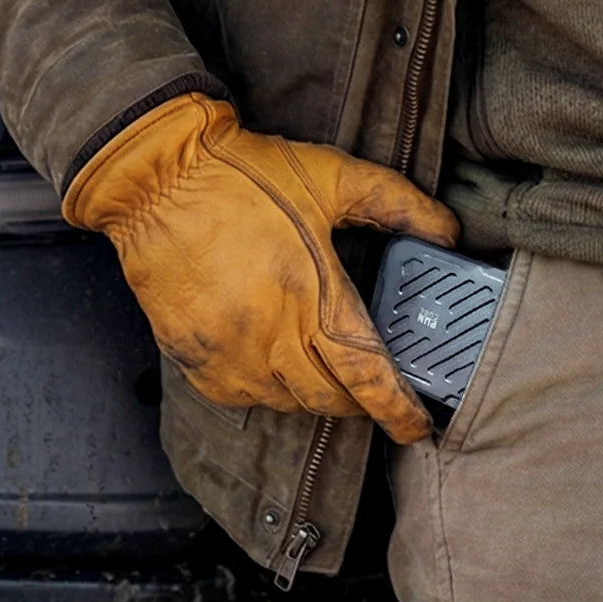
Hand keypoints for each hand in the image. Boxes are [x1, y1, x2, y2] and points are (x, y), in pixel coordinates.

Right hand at [63, 93, 458, 442]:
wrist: (155, 179)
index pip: (366, 376)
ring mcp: (228, 353)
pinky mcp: (193, 358)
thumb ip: (396, 203)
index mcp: (312, 295)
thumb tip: (447, 232)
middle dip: (357, 402)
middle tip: (367, 386)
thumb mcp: (330, 176)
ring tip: (316, 363)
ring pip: (284, 403)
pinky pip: (241, 397)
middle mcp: (270, 336)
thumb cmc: (242, 174)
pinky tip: (267, 358)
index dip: (398, 409)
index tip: (417, 426)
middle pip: (328, 400)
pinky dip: (263, 388)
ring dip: (309, 393)